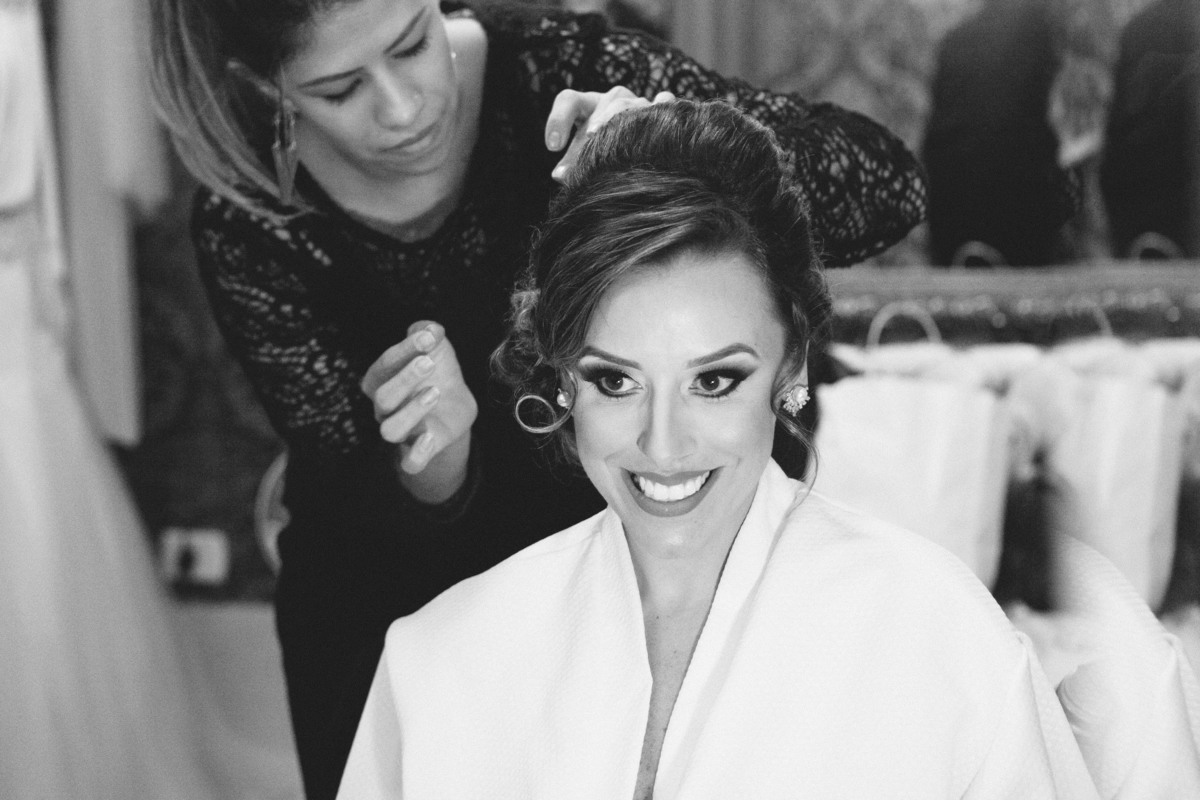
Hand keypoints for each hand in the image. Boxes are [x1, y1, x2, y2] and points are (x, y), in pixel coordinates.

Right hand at [361, 321, 477, 495]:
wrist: (453, 403)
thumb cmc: (436, 371)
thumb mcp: (436, 349)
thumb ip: (430, 335)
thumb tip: (430, 328)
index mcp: (382, 379)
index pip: (385, 364)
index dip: (405, 349)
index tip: (429, 337)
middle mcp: (385, 407)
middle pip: (383, 397)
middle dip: (405, 379)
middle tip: (429, 363)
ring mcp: (401, 431)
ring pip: (391, 429)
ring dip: (411, 410)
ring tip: (435, 392)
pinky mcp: (421, 449)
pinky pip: (410, 461)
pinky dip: (416, 454)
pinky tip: (430, 436)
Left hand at [545, 86, 675, 181]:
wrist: (644, 143)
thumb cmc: (606, 149)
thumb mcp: (586, 154)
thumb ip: (573, 163)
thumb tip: (560, 175)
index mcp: (588, 107)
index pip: (569, 101)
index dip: (558, 119)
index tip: (552, 147)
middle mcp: (613, 100)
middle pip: (603, 103)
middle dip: (597, 119)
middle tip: (590, 136)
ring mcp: (639, 102)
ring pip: (631, 103)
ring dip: (624, 117)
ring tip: (622, 135)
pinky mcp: (664, 108)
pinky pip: (665, 102)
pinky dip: (662, 108)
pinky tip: (661, 128)